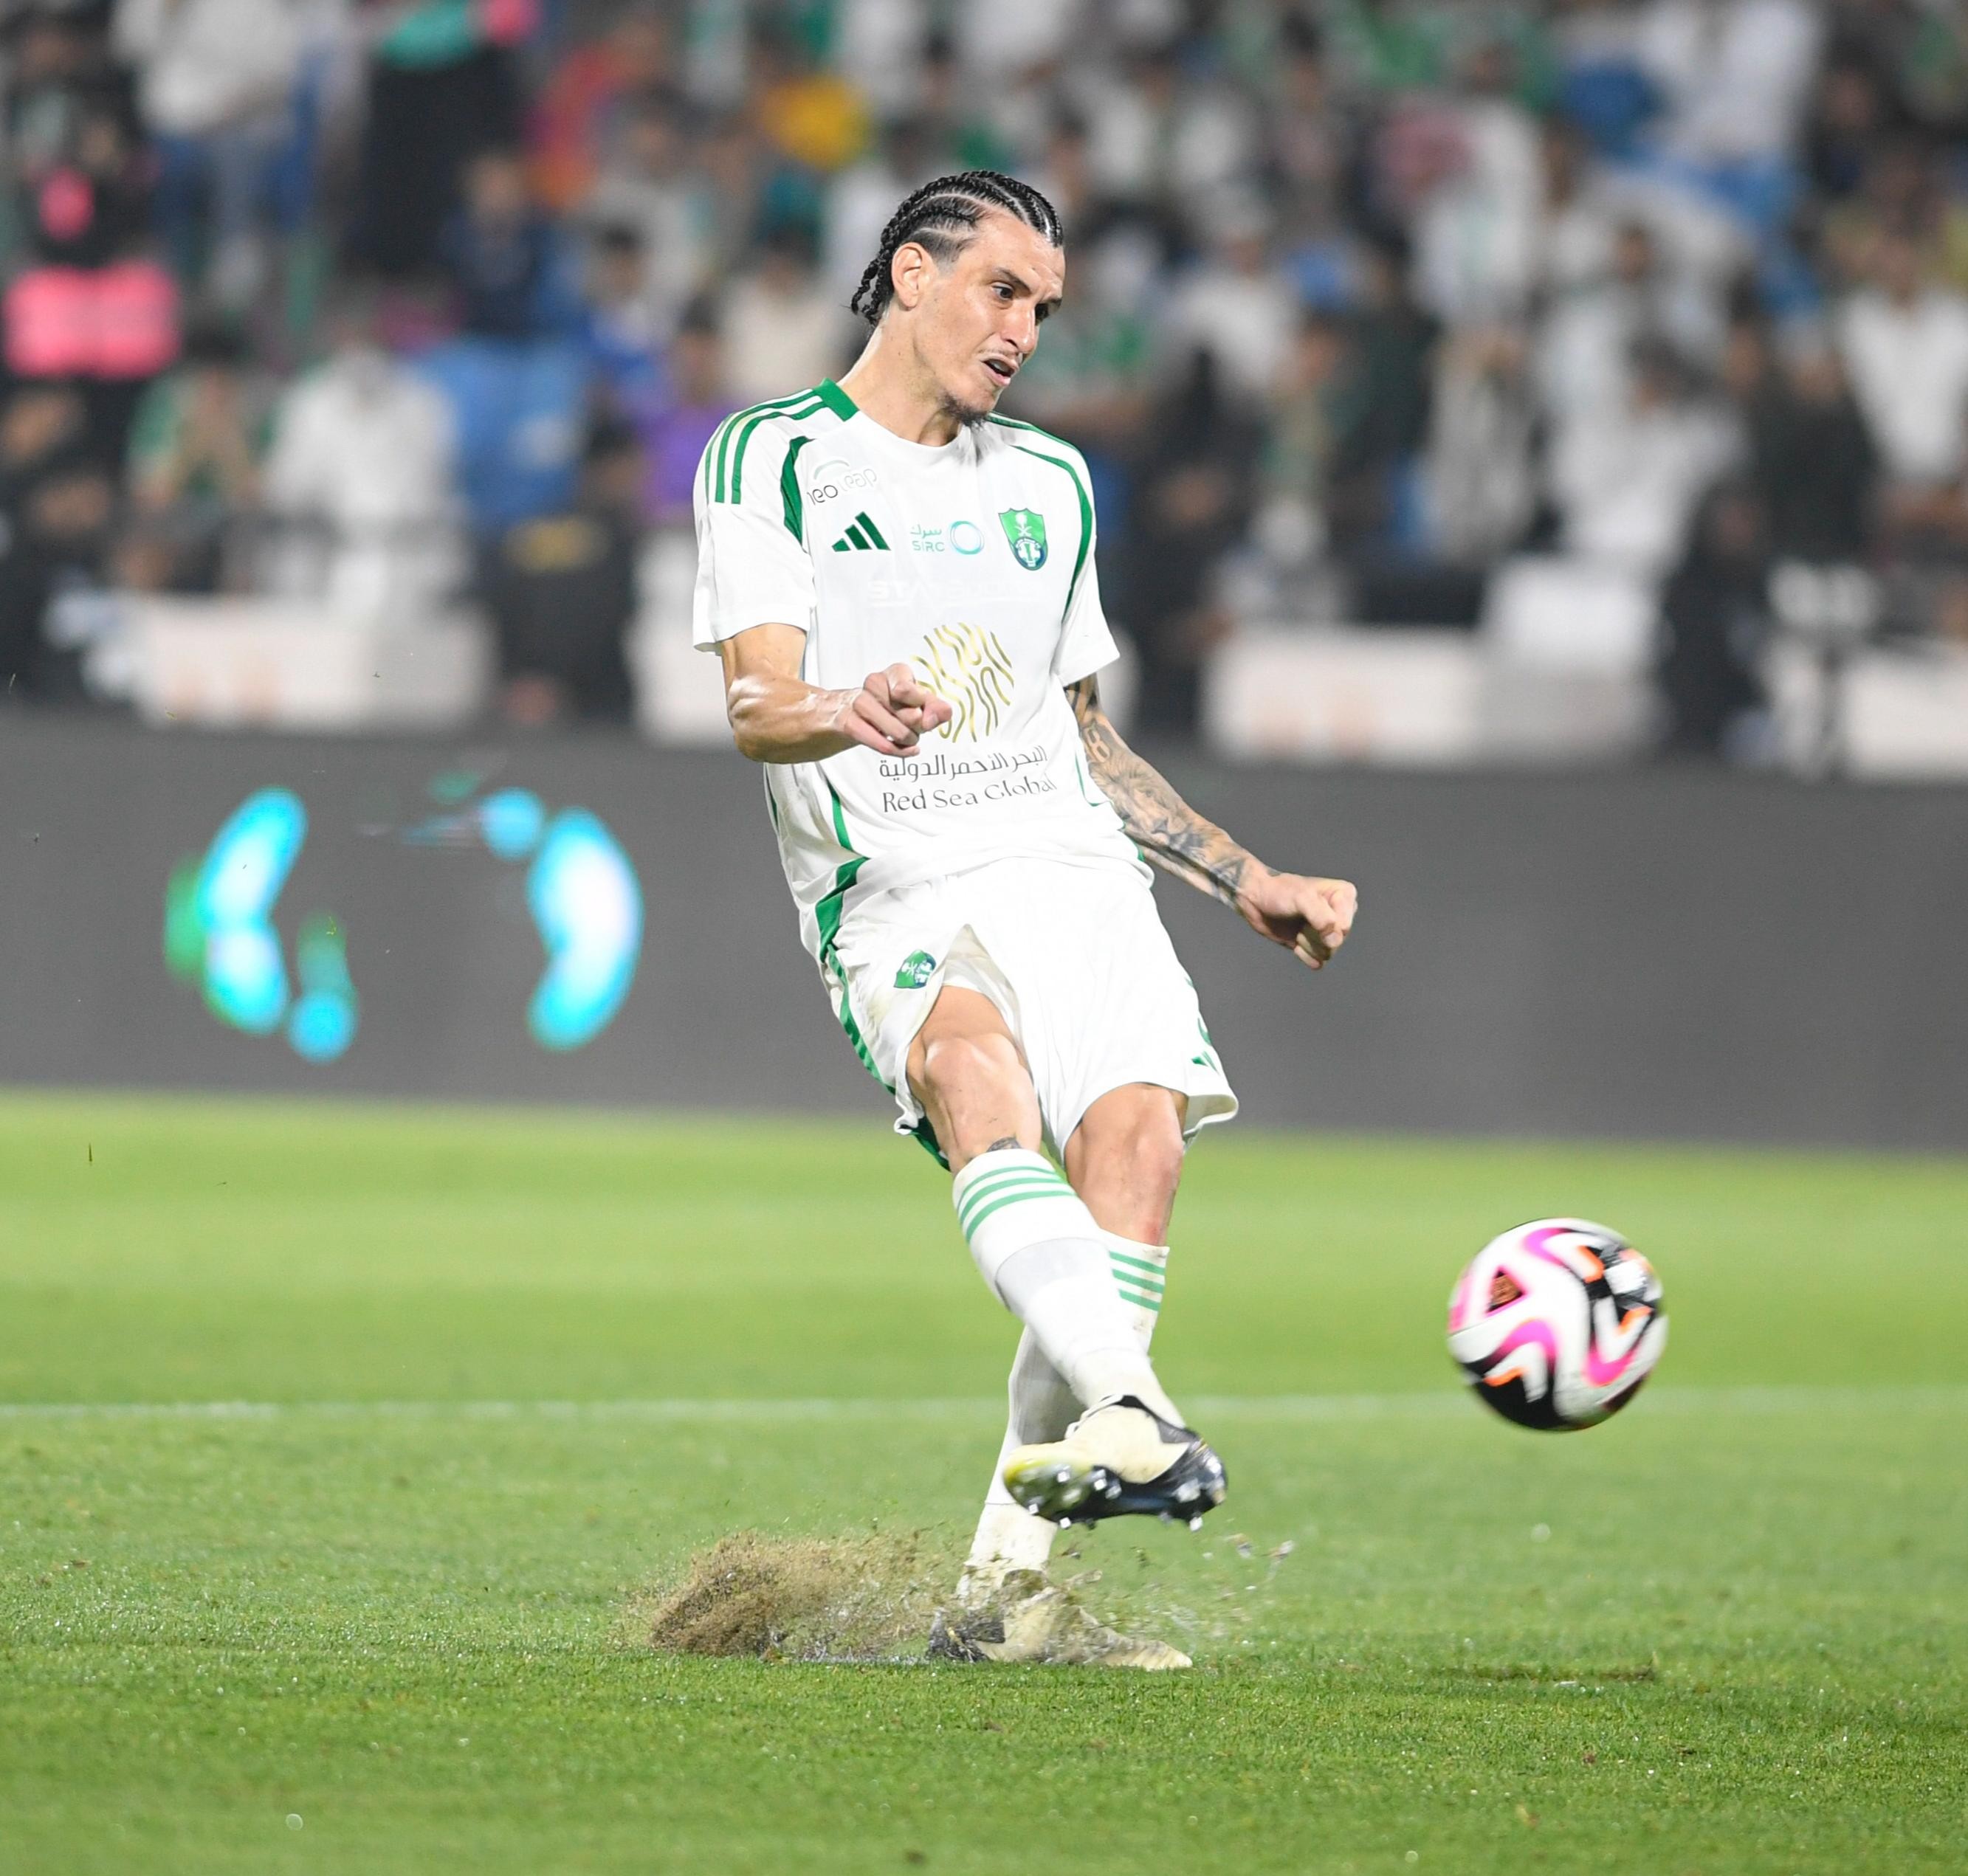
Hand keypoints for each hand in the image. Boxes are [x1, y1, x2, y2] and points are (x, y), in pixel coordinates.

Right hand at [835, 662, 952, 757]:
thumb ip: (933, 707)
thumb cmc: (889, 707)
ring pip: (897, 730)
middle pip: (907, 712)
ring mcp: (859, 703)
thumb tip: (944, 712)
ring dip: (909, 739)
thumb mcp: (916, 704)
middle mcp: (875, 683)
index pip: (907, 689)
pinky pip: (882, 744)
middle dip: (918, 725)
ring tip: (911, 739)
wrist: (848, 714)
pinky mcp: (849, 723)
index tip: (924, 713)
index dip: (921, 704)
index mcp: (895, 673)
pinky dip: (900, 750)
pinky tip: (910, 750)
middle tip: (917, 727)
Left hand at [1236, 869, 1357, 970]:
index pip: (1344, 926)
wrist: (1257, 900)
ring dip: (1307, 943)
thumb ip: (1322, 917)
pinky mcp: (1316, 945)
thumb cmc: (1278, 892)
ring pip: (1328, 953)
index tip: (1307, 911)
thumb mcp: (1301, 897)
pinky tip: (1295, 940)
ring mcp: (1329, 930)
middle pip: (1337, 942)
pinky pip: (1319, 962)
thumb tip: (1335, 941)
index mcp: (1344, 895)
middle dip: (1314, 935)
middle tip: (1300, 919)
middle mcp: (1341, 913)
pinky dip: (1305, 954)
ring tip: (1297, 926)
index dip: (1324, 926)